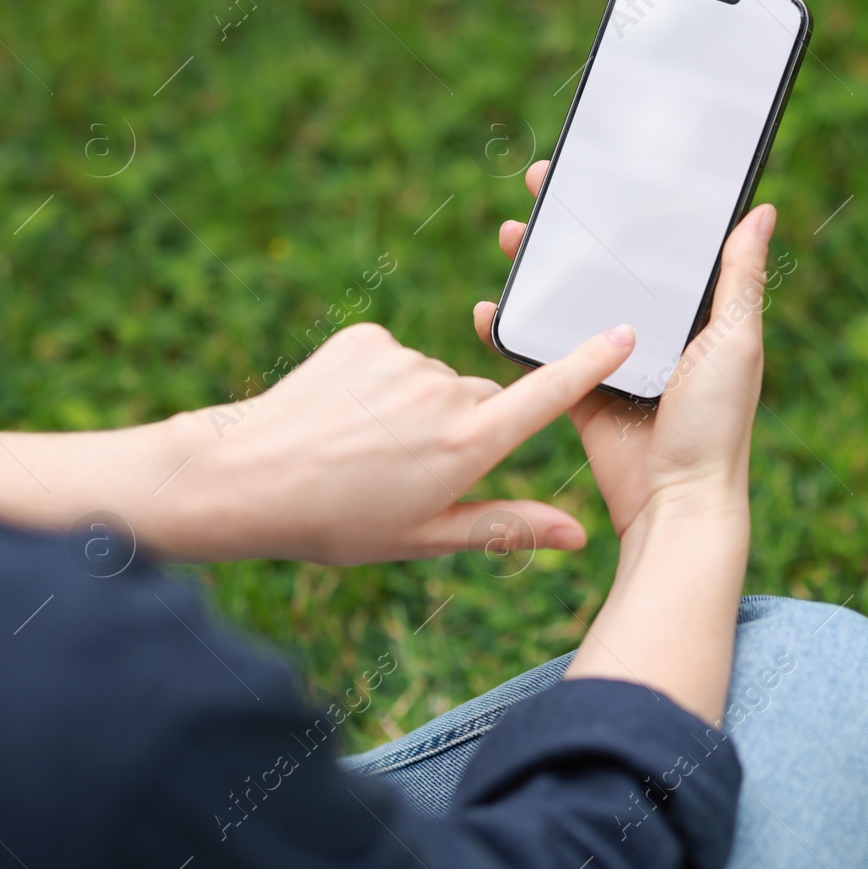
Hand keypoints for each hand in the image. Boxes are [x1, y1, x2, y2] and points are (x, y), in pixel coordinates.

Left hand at [0, 321, 637, 564]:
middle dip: (462, 429)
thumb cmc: (336, 523)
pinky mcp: (366, 337)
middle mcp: (444, 392)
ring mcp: (404, 359)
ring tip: (362, 447)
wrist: (240, 479)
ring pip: (434, 381)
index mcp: (468, 445)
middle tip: (407, 471)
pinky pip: (394, 358)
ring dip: (415, 408)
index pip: (547, 395)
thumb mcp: (426, 537)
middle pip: (482, 401)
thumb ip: (509, 526)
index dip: (590, 363)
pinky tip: (342, 417)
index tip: (627, 332)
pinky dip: (379, 383)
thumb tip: (579, 536)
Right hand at [473, 160, 774, 539]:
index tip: (599, 169)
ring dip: (536, 267)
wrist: (676, 503)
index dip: (629, 207)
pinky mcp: (578, 391)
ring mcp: (612, 359)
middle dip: (570, 226)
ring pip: (567, 300)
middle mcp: (653, 330)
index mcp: (695, 313)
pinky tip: (489, 309)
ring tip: (512, 234)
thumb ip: (740, 278)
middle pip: (604, 265)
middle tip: (540, 185)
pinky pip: (540, 353)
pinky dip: (511, 331)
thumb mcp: (738, 341)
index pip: (658, 246)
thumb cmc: (718, 424)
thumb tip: (761, 210)